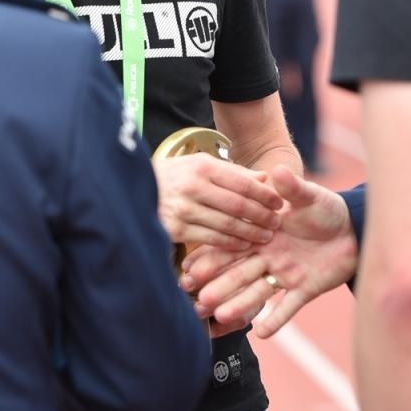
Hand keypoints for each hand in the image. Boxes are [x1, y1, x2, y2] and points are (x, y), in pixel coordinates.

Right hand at [153, 154, 283, 250]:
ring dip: (250, 233)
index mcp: (202, 167)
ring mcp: (184, 210)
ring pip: (227, 225)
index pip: (243, 182)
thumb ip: (232, 172)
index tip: (280, 203)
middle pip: (238, 205)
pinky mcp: (175, 230)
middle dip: (262, 216)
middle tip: (277, 223)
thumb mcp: (199, 164)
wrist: (131, 189)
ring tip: (265, 237)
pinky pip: (211, 240)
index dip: (265, 195)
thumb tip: (265, 177)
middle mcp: (193, 187)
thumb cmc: (174, 176)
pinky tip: (243, 245)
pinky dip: (231, 244)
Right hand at [181, 166, 356, 337]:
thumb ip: (292, 188)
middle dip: (218, 285)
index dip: (210, 257)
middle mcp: (269, 258)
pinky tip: (261, 333)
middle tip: (196, 298)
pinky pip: (288, 307)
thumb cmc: (326, 210)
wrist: (354, 229)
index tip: (188, 267)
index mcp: (264, 236)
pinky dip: (276, 320)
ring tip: (220, 316)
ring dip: (239, 304)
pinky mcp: (305, 289)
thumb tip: (276, 170)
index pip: (232, 246)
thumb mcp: (309, 197)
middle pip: (238, 274)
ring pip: (257, 292)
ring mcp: (285, 275)